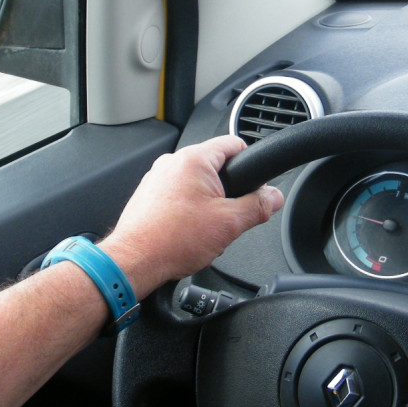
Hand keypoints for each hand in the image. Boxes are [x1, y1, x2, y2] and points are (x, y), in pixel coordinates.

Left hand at [102, 136, 282, 295]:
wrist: (134, 262)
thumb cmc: (171, 240)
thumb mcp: (229, 223)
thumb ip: (258, 206)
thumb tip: (273, 197)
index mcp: (193, 160)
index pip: (234, 144)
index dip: (251, 163)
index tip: (256, 182)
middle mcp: (172, 163)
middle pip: (215, 167)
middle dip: (228, 192)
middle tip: (228, 217)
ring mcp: (157, 178)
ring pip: (197, 185)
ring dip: (208, 204)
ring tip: (204, 230)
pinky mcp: (149, 195)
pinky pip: (179, 196)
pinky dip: (188, 212)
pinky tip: (187, 233)